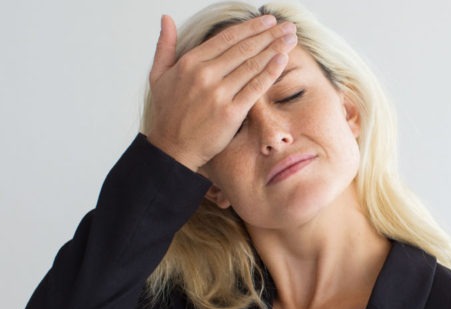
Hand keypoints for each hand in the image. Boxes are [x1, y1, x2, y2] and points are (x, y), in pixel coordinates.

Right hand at [145, 14, 297, 170]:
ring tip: (291, 38)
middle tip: (288, 26)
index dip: (250, 27)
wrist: (172, 148)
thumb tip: (166, 18)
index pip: (226, 38)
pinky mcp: (230, 112)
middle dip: (269, 34)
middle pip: (244, 48)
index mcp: (190, 63)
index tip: (267, 20)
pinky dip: (270, 72)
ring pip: (252, 65)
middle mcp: (204, 75)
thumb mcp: (159, 76)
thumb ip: (165, 45)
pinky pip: (255, 88)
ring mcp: (218, 94)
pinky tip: (282, 60)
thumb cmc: (167, 114)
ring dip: (275, 48)